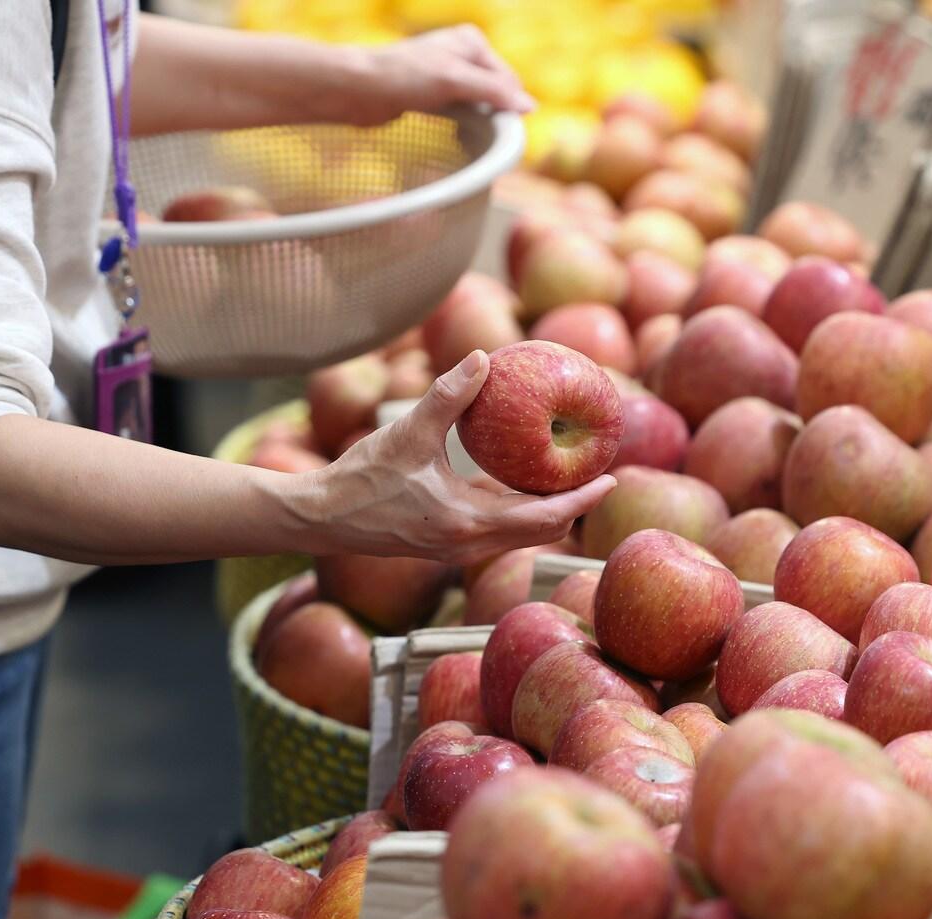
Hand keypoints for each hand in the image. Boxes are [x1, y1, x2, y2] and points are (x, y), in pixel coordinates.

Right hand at [297, 351, 613, 563]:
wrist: (320, 518)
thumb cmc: (361, 478)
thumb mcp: (408, 432)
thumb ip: (449, 396)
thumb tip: (484, 359)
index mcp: (467, 522)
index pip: (543, 517)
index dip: (582, 500)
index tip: (610, 480)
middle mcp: (469, 544)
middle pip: (540, 530)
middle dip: (573, 505)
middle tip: (599, 473)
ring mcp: (457, 547)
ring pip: (518, 532)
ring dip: (546, 509)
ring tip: (571, 475)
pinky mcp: (446, 541)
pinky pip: (496, 527)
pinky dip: (517, 508)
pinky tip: (521, 479)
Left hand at [348, 26, 534, 125]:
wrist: (357, 90)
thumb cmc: (402, 77)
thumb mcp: (453, 79)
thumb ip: (492, 91)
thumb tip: (531, 107)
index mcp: (472, 41)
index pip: (509, 79)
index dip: (509, 106)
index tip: (505, 133)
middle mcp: (463, 54)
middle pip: (496, 92)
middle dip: (495, 114)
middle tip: (486, 137)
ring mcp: (448, 74)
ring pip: (480, 103)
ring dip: (481, 122)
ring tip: (473, 137)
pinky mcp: (434, 94)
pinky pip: (462, 111)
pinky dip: (466, 124)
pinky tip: (460, 136)